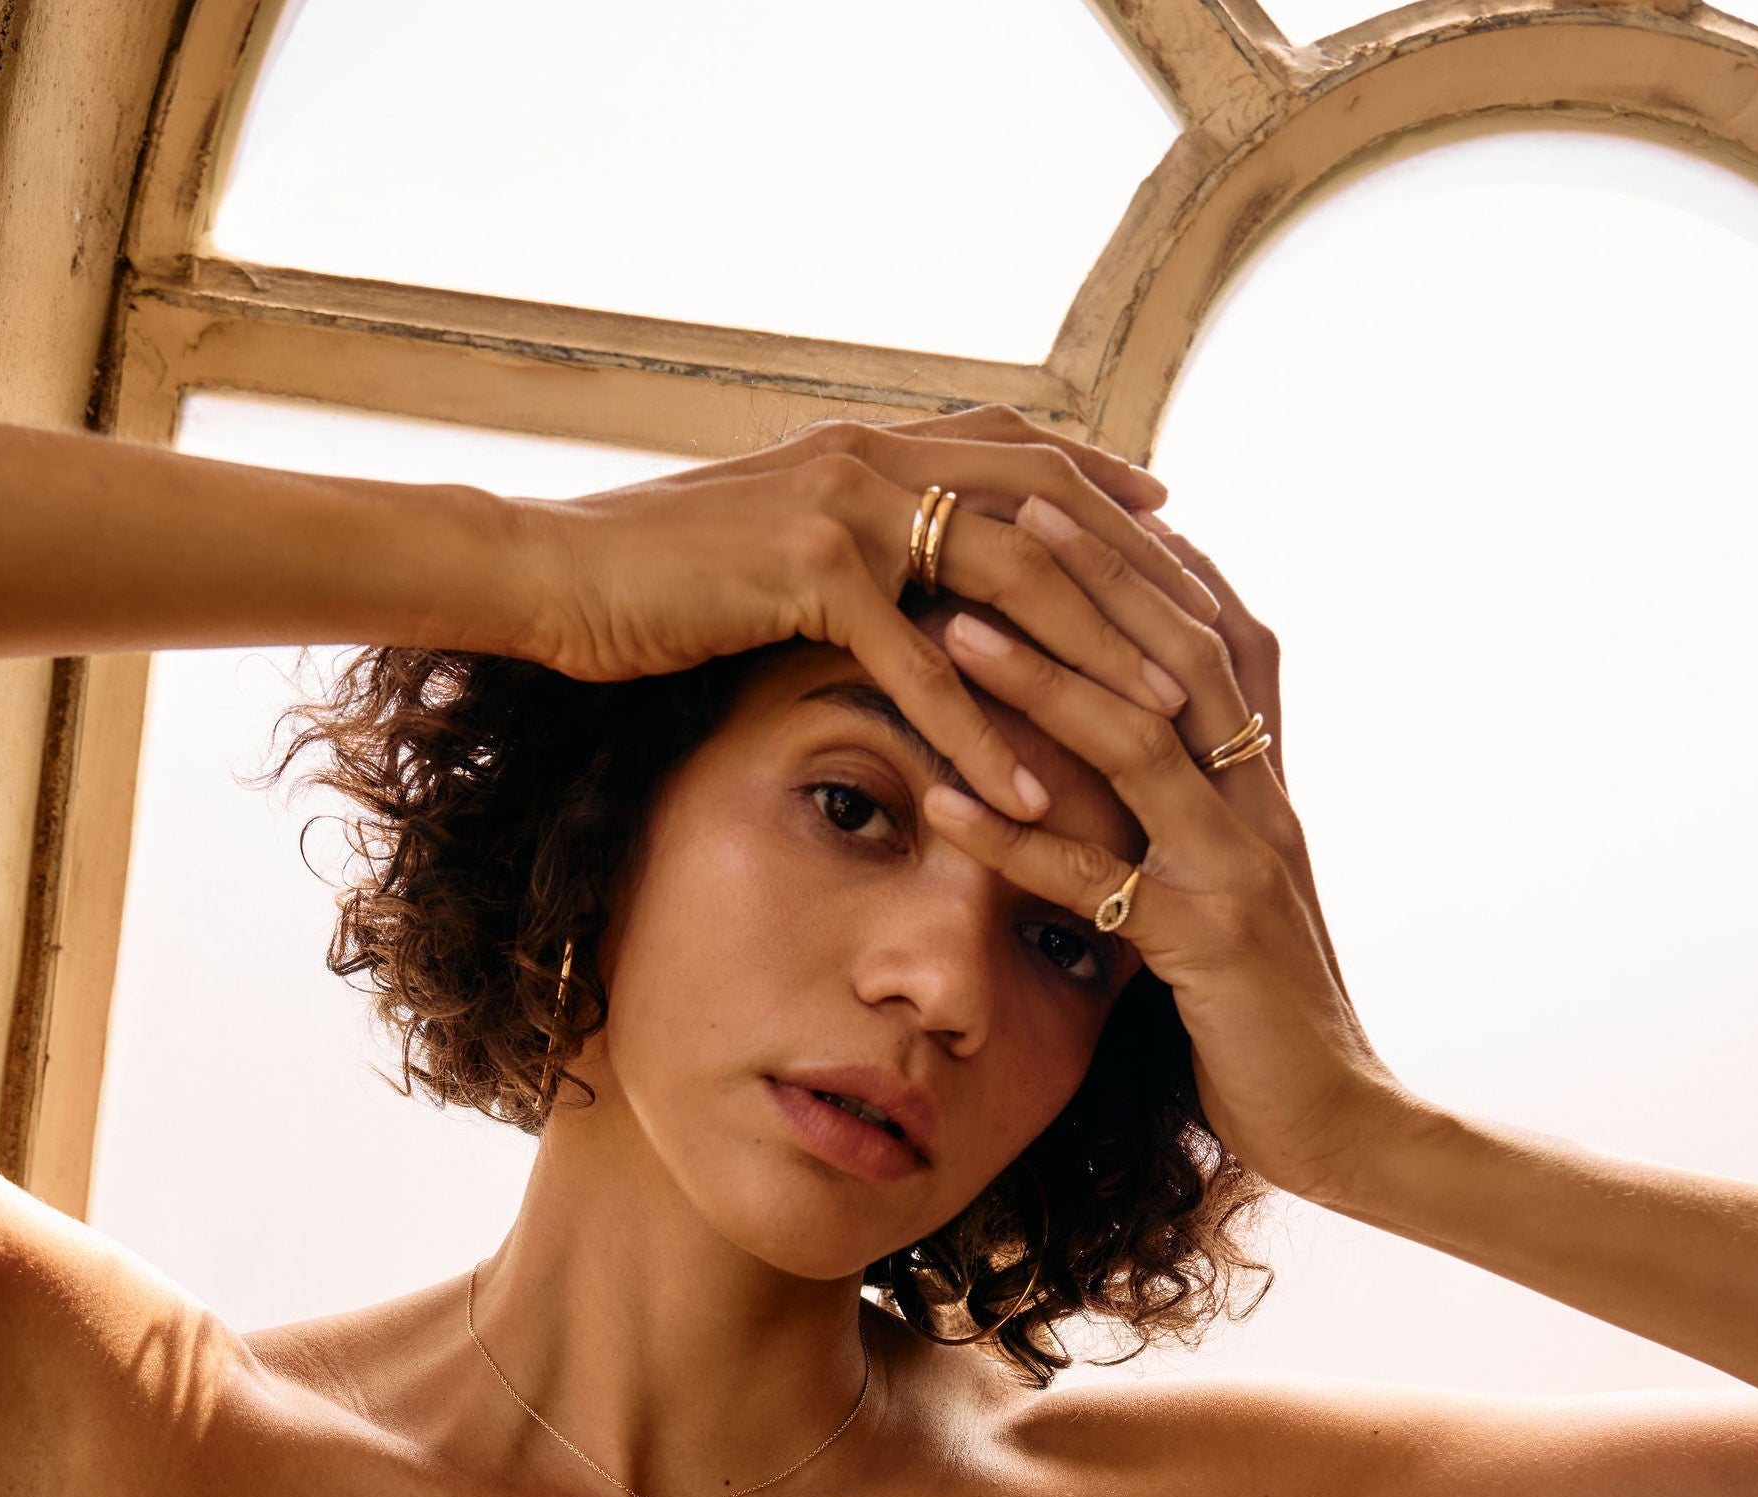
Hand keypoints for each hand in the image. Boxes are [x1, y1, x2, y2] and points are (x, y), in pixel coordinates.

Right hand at [508, 406, 1220, 825]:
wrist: (544, 573)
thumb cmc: (645, 574)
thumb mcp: (761, 538)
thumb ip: (839, 535)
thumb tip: (880, 561)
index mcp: (869, 441)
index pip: (1023, 452)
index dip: (1105, 488)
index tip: (1177, 528)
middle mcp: (872, 456)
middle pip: (1048, 513)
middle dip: (1140, 581)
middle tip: (1213, 648)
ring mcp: (845, 507)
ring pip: (1011, 584)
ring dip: (1094, 657)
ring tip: (1166, 728)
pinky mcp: (808, 573)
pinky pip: (922, 665)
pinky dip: (982, 732)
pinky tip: (1032, 793)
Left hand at [920, 506, 1409, 1204]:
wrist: (1339, 1119)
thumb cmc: (1261, 1008)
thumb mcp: (1231, 888)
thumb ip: (1191, 813)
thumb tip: (1126, 743)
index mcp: (1265, 782)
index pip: (1210, 633)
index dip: (1142, 558)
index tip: (1061, 493)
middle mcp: (1261, 804)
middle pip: (1176, 654)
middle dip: (1089, 574)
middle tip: (999, 509)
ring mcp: (1239, 868)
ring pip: (1138, 743)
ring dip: (1040, 678)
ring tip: (951, 625)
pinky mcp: (1207, 944)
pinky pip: (1097, 879)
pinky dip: (1016, 837)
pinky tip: (940, 805)